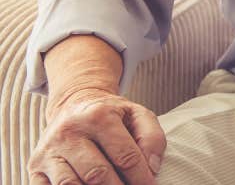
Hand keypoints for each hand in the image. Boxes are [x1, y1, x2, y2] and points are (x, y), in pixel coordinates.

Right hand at [27, 87, 164, 184]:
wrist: (74, 104)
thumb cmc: (111, 115)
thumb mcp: (138, 114)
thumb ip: (152, 137)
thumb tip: (151, 168)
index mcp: (99, 116)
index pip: (126, 156)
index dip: (141, 177)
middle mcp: (70, 131)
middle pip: (97, 174)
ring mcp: (49, 150)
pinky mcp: (35, 165)